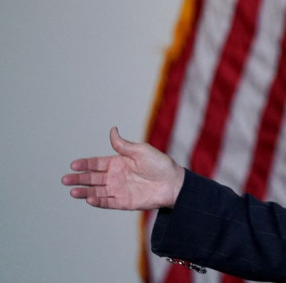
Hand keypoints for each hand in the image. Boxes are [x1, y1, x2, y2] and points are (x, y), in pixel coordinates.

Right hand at [61, 127, 184, 209]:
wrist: (174, 183)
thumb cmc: (160, 164)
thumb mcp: (141, 150)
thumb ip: (123, 145)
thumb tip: (112, 130)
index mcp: (118, 162)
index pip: (96, 163)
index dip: (84, 164)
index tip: (73, 164)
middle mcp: (115, 177)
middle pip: (92, 178)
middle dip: (78, 178)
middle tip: (65, 179)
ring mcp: (119, 190)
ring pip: (97, 191)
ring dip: (84, 192)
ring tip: (73, 191)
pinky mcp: (124, 202)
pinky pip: (108, 202)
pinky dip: (98, 201)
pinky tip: (89, 199)